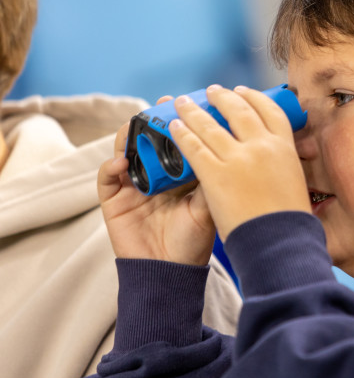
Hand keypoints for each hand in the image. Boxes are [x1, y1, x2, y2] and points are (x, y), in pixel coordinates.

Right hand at [97, 96, 215, 264]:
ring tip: (136, 126)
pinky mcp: (114, 200)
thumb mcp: (208, 208)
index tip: (191, 103)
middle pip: (150, 140)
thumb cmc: (192, 242)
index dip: (182, 123)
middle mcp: (156, 176)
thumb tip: (223, 148)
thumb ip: (211, 180)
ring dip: (129, 136)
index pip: (178, 141)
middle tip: (163, 105)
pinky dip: (111, 166)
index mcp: (180, 175)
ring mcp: (133, 186)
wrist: (169, 274)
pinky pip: (106, 177)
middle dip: (155, 121)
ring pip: (125, 151)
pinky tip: (121, 162)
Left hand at [168, 85, 310, 240]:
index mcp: (285, 147)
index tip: (243, 93)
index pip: (271, 111)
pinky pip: (194, 148)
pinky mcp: (215, 175)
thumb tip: (273, 158)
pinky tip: (174, 128)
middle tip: (212, 91)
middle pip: (239, 110)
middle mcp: (263, 146)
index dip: (255, 98)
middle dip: (223, 97)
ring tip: (183, 102)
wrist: (278, 244)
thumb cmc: (288, 221)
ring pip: (210, 125)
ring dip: (195, 110)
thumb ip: (280, 166)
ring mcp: (238, 159)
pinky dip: (182, 135)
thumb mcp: (292, 183)